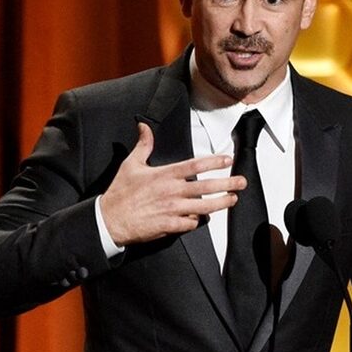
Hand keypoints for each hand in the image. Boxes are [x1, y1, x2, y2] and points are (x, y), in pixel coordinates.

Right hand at [99, 123, 245, 244]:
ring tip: (233, 199)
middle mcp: (172, 192)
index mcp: (165, 175)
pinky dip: (198, 221)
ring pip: (204, 207)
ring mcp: (172, 210)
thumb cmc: (120, 192)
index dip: (214, 162)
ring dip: (221, 203)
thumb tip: (144, 126)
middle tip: (242, 182)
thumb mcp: (130, 164)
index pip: (195, 165)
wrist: (109, 219)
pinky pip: (191, 224)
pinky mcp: (169, 226)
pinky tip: (203, 218)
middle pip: (206, 187)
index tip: (228, 159)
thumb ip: (143, 145)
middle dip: (227, 184)